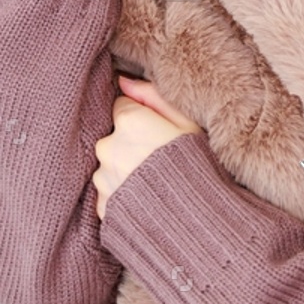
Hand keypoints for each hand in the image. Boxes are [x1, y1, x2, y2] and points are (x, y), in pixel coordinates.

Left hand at [92, 76, 202, 220]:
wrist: (199, 222)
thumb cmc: (200, 168)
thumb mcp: (188, 123)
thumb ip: (152, 96)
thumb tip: (122, 81)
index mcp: (129, 122)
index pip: (124, 107)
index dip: (144, 119)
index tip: (161, 134)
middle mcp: (108, 148)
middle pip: (115, 138)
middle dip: (132, 146)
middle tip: (160, 161)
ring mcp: (103, 180)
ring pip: (111, 167)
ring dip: (126, 172)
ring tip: (156, 185)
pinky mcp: (103, 208)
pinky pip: (110, 195)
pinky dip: (124, 197)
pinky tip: (148, 202)